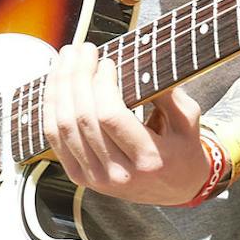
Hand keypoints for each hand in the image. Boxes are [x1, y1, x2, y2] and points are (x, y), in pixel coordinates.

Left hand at [42, 43, 213, 205]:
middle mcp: (118, 173)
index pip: (111, 117)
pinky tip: (56, 85)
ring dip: (60, 88)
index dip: (101, 85)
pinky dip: (51, 109)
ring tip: (65, 60)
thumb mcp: (189, 120)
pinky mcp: (80, 178)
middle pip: (83, 119)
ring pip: (63, 127)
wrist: (176, 189)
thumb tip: (141, 62)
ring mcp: (95, 179)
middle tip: (82, 50)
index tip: (107, 61)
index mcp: (149, 159)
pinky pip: (56, 140)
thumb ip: (167, 93)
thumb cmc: (184, 150)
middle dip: (78, 77)